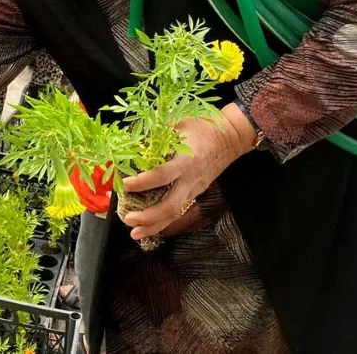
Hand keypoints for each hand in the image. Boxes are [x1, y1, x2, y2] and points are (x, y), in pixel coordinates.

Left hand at [119, 103, 257, 240]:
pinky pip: (179, 210)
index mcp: (186, 160)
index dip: (143, 182)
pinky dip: (163, 221)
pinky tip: (149, 226)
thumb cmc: (203, 126)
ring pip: (175, 213)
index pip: (163, 176)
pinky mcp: (195, 193)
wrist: (230, 137)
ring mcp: (195, 189)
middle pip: (171, 206)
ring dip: (154, 226)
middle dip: (148, 216)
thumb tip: (130, 141)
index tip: (125, 185)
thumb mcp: (177, 123)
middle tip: (127, 218)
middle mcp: (191, 179)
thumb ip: (155, 133)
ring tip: (135, 233)